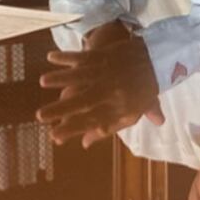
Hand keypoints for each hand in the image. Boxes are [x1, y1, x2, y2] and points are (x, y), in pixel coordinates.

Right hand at [36, 31, 163, 146]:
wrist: (159, 59)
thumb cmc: (144, 89)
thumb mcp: (133, 112)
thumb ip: (110, 128)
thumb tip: (85, 144)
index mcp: (119, 107)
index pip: (92, 122)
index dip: (73, 130)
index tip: (54, 136)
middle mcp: (112, 90)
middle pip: (83, 101)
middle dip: (61, 109)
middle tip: (40, 115)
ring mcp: (108, 71)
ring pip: (81, 75)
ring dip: (61, 77)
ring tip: (42, 82)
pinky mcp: (105, 54)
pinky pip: (83, 55)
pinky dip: (66, 56)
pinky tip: (50, 56)